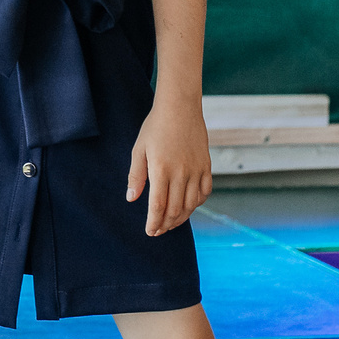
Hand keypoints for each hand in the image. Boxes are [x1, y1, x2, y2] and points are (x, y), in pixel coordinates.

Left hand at [127, 100, 210, 236]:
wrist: (180, 107)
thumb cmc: (155, 127)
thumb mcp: (139, 149)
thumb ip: (136, 176)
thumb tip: (131, 198)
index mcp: (161, 170)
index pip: (158, 206)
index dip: (154, 223)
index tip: (150, 231)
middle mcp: (181, 173)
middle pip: (175, 210)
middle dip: (166, 225)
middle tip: (158, 230)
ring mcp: (196, 170)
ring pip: (191, 204)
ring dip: (181, 218)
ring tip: (171, 223)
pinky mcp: (206, 165)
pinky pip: (205, 192)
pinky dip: (197, 203)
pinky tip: (188, 206)